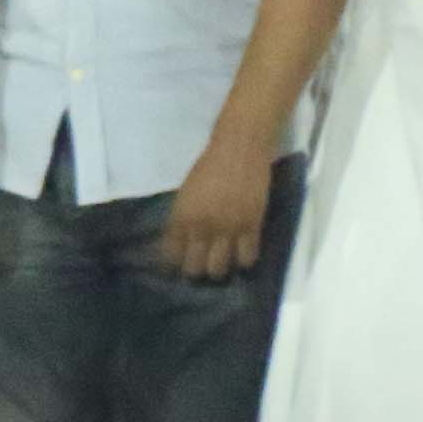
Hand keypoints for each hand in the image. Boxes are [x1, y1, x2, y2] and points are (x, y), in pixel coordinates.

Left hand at [158, 132, 281, 282]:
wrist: (239, 149)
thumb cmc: (209, 166)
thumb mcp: (186, 194)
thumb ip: (183, 218)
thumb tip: (180, 241)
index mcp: (180, 217)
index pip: (170, 255)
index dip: (172, 265)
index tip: (176, 268)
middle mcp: (201, 227)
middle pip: (194, 268)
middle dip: (195, 272)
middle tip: (201, 268)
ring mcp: (227, 229)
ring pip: (219, 269)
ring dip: (219, 270)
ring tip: (222, 266)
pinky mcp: (252, 226)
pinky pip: (247, 257)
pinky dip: (244, 261)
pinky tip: (242, 256)